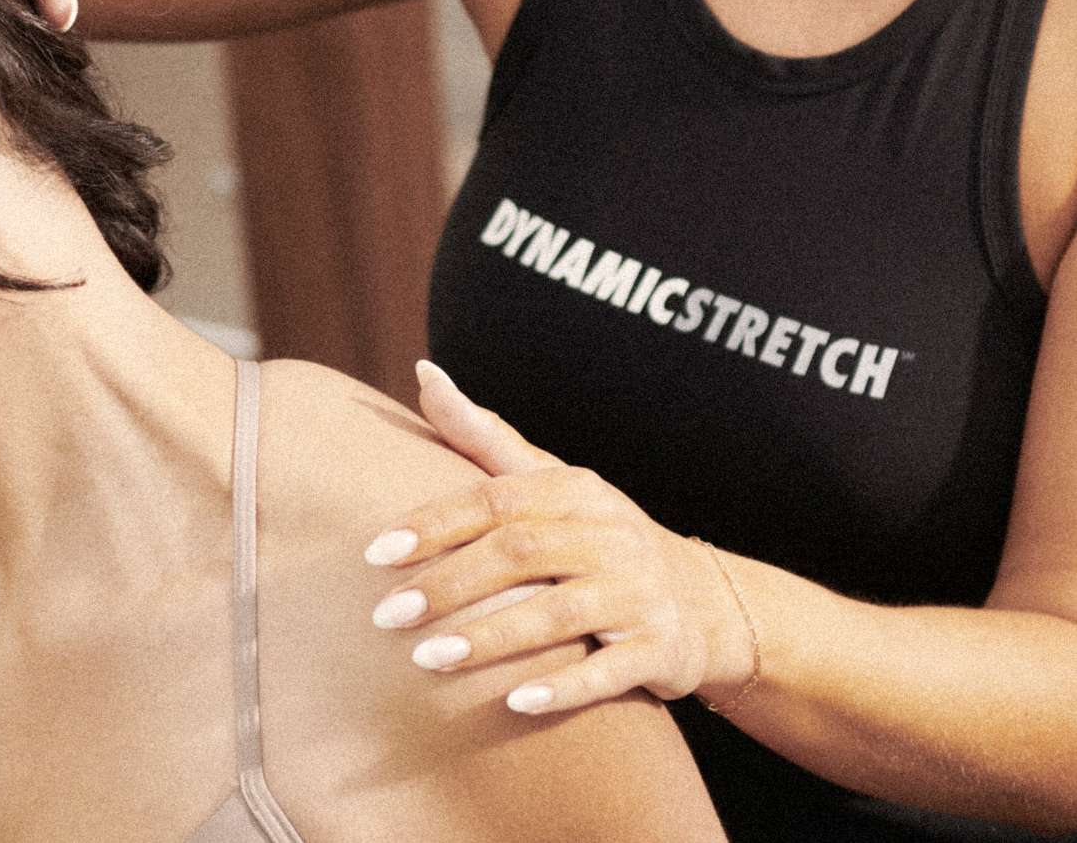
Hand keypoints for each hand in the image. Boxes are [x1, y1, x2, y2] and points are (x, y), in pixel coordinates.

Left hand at [364, 361, 755, 715]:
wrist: (704, 601)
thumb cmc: (597, 536)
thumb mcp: (550, 481)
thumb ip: (484, 437)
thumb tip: (424, 372)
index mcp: (573, 490)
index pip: (494, 499)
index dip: (433, 525)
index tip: (373, 554)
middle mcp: (608, 534)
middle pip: (520, 553)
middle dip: (448, 585)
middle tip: (385, 617)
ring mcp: (638, 592)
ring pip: (559, 615)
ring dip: (490, 638)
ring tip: (427, 660)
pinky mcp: (659, 648)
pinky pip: (609, 671)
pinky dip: (563, 688)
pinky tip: (514, 704)